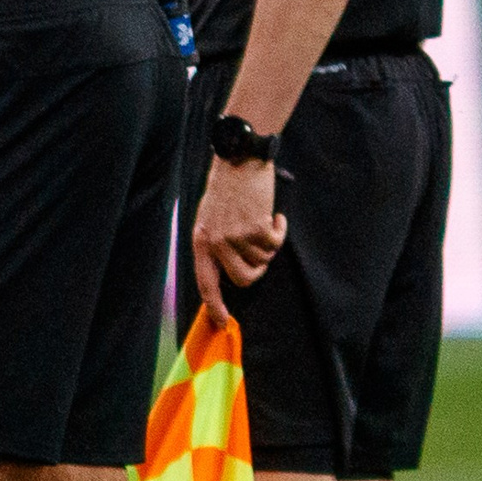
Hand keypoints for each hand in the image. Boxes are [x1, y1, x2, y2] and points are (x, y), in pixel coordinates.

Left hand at [191, 158, 287, 317]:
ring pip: (263, 260)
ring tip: (262, 220)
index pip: (205, 282)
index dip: (214, 305)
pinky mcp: (256, 229)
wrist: (239, 159)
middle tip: (261, 249)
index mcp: (201, 241)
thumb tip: (228, 272)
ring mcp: (236, 237)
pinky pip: (276, 244)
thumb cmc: (227, 188)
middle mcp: (216, 243)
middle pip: (243, 279)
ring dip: (269, 243)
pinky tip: (274, 214)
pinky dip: (280, 230)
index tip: (222, 321)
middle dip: (258, 269)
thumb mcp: (210, 218)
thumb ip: (216, 244)